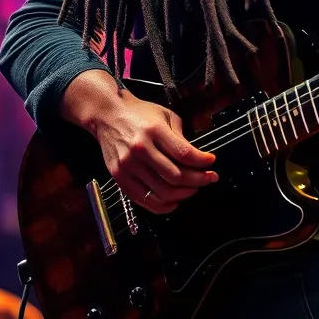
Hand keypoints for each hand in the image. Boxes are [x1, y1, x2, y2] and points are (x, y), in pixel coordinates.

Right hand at [91, 91, 217, 214]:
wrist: (107, 115)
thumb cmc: (139, 114)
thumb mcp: (165, 115)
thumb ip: (180, 137)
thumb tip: (197, 158)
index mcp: (154, 131)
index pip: (184, 154)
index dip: (202, 162)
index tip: (211, 162)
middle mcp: (140, 149)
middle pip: (175, 176)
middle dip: (198, 180)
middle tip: (209, 178)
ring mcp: (128, 165)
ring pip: (162, 191)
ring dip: (184, 194)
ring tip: (194, 189)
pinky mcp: (119, 177)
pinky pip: (144, 199)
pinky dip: (163, 205)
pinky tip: (175, 201)